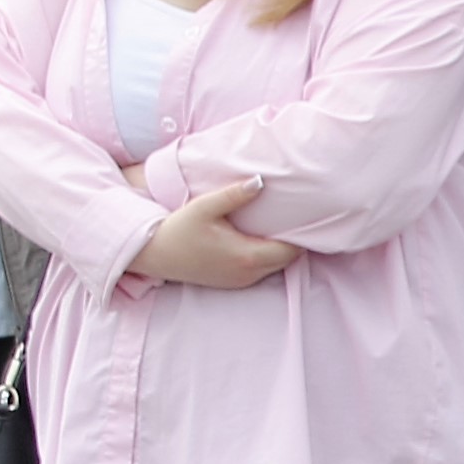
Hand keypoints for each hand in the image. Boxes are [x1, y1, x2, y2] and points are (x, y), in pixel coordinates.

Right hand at [132, 178, 298, 289]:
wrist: (154, 254)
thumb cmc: (179, 229)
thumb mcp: (205, 207)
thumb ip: (234, 195)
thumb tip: (260, 181)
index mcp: (246, 257)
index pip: (290, 250)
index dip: (302, 234)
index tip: (308, 215)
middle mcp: (247, 274)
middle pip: (287, 260)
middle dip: (296, 241)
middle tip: (300, 216)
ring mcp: (241, 281)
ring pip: (275, 266)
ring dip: (282, 249)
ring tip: (284, 224)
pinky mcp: (233, 282)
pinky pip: (262, 270)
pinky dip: (268, 256)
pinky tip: (264, 238)